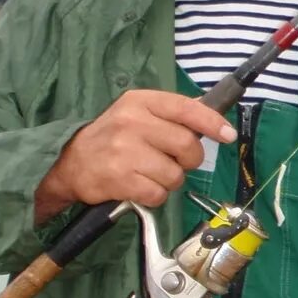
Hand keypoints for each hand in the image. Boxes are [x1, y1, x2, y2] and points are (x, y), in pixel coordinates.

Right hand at [34, 90, 236, 222]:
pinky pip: (158, 193)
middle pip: (186, 145)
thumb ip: (172, 114)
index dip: (211, 122)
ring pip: (175, 173)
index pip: (186, 108)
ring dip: (170, 180)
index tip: (228, 135)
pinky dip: (155, 195)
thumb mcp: (138, 113)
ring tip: (151, 174)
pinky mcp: (119, 179)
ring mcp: (124, 151)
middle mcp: (131, 122)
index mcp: (140, 102)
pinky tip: (141, 187)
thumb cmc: (112, 137)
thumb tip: (212, 114)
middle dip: (189, 159)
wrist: (69, 163)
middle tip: (176, 162)